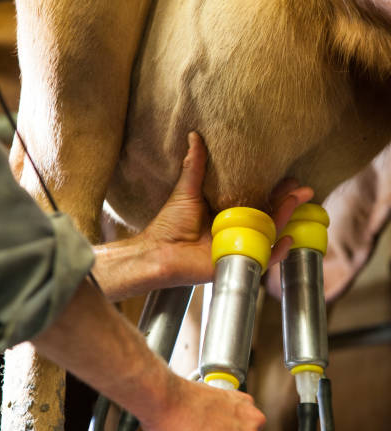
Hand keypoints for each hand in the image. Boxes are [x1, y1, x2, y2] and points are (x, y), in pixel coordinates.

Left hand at [143, 132, 313, 285]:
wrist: (158, 251)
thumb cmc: (169, 224)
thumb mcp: (186, 190)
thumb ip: (194, 166)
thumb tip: (194, 135)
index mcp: (229, 214)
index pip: (259, 200)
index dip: (275, 190)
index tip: (290, 177)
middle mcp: (238, 231)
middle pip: (269, 217)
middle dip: (288, 203)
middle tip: (304, 189)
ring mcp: (239, 247)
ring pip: (269, 235)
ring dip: (286, 220)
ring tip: (297, 202)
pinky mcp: (236, 262)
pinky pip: (261, 259)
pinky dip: (276, 252)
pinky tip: (288, 240)